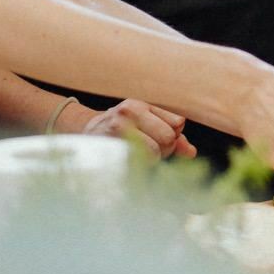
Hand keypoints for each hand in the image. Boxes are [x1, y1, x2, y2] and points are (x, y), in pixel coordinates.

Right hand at [80, 99, 195, 158]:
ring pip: (155, 152)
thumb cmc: (121, 131)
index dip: (174, 137)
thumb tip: (192, 153)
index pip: (177, 124)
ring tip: (137, 156)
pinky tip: (128, 161)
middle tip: (150, 152)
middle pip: (168, 138)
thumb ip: (173, 135)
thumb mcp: (146, 125)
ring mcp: (116, 129)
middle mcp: (128, 112)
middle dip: (164, 150)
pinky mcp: (108, 146)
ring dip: (151, 160)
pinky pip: (137, 163)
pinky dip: (138, 167)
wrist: (82, 136)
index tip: (161, 141)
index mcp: (140, 105)